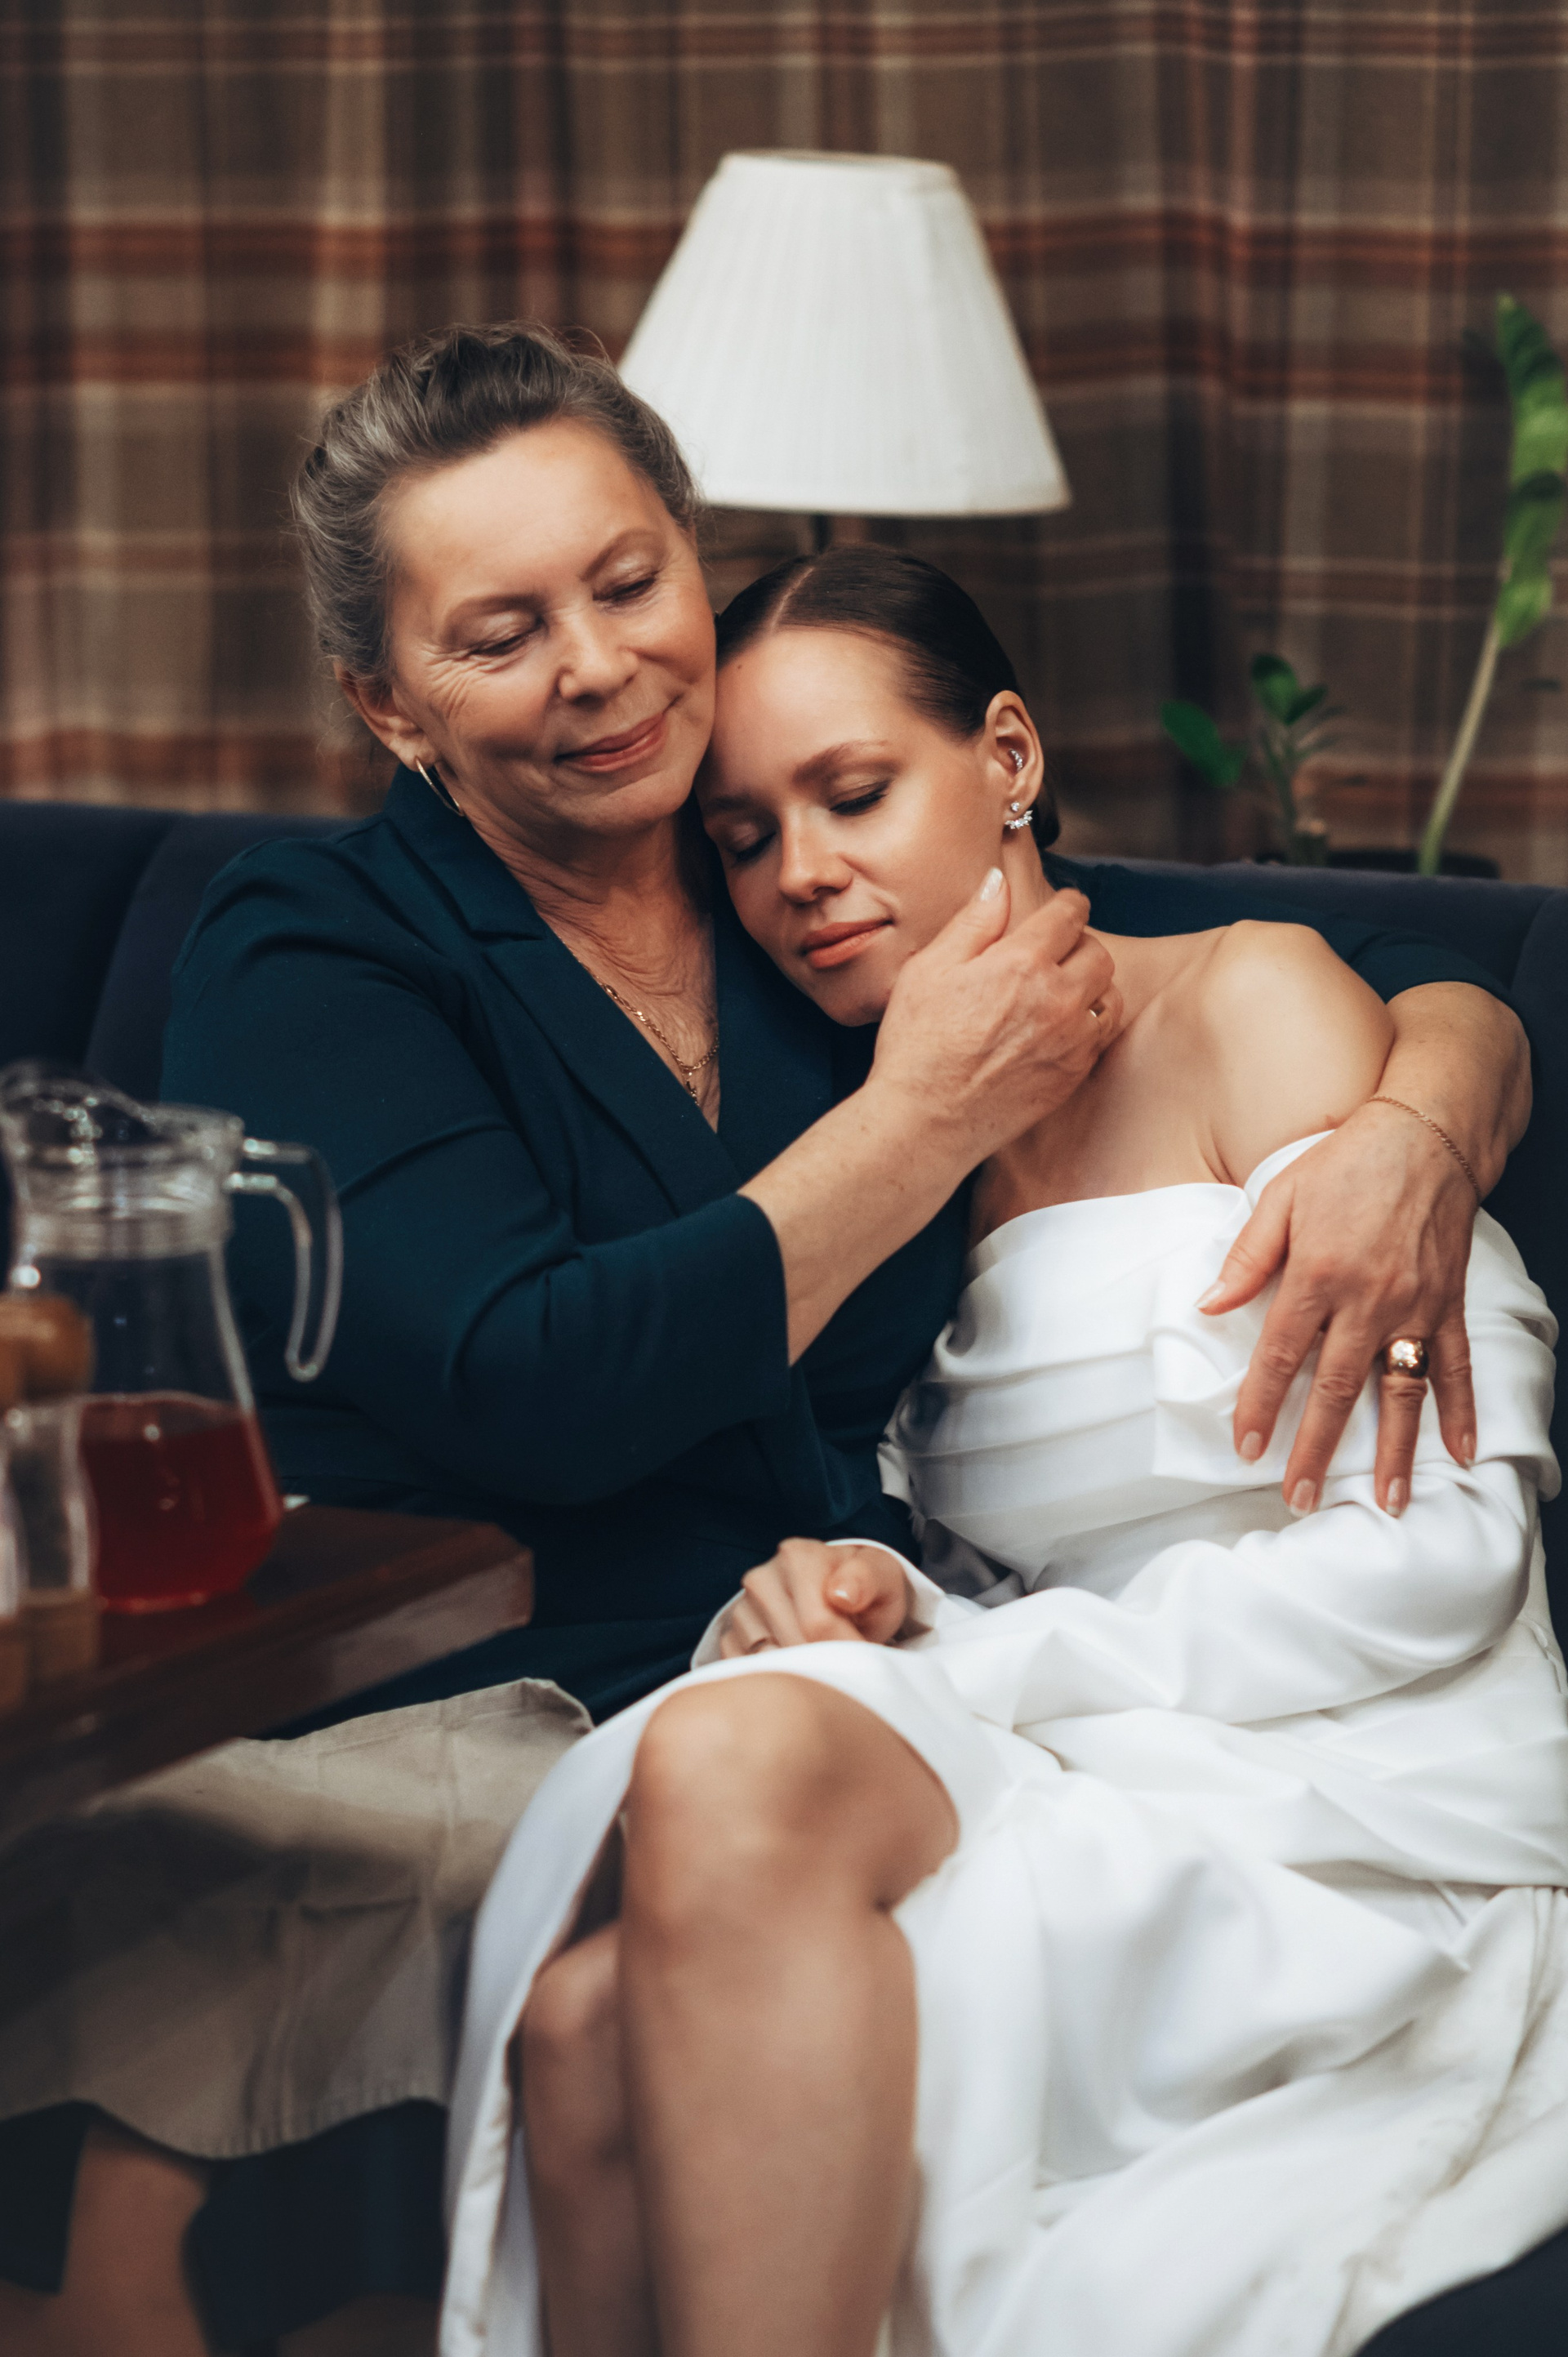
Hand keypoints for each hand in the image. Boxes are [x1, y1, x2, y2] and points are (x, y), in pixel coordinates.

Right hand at [716, 1540, 911, 1657]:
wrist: (839, 1596)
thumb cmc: (865, 1590)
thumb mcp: (882, 1578)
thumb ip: (868, 1581)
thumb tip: (841, 1594)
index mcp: (798, 1557)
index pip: (818, 1623)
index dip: (848, 1650)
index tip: (865, 1658)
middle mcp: (761, 1580)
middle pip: (793, 1647)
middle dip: (827, 1665)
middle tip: (849, 1666)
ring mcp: (741, 1611)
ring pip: (771, 1666)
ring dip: (803, 1675)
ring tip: (825, 1662)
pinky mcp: (729, 1639)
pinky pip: (750, 1675)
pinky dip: (778, 1682)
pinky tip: (800, 1668)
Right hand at [870, 879, 1121, 1167]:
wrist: (925, 1121)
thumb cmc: (917, 1045)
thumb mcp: (929, 969)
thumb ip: (973, 921)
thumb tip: (998, 883)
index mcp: (1022, 963)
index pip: (1069, 914)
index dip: (1067, 904)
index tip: (1063, 908)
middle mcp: (1057, 999)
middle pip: (1098, 952)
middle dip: (1079, 944)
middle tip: (1055, 952)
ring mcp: (1071, 1040)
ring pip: (1109, 994)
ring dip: (1091, 985)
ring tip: (1062, 989)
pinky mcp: (1073, 1074)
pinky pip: (1101, 1035)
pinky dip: (1090, 1023)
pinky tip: (1060, 1027)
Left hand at [1202, 1103, 1478, 1515]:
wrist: (1427, 1136)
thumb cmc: (1346, 1163)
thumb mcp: (1281, 1198)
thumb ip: (1246, 1258)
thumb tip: (1209, 1305)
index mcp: (1316, 1275)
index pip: (1280, 1356)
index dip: (1260, 1406)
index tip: (1245, 1448)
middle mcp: (1367, 1299)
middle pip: (1335, 1389)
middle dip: (1315, 1448)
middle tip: (1300, 1497)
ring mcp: (1414, 1306)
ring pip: (1399, 1393)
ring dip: (1392, 1452)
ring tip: (1384, 1503)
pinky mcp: (1449, 1303)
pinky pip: (1454, 1366)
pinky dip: (1459, 1412)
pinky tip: (1459, 1453)